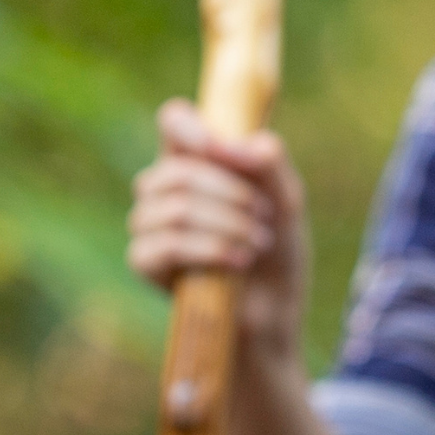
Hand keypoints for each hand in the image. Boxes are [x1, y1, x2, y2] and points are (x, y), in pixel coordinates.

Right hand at [126, 100, 311, 362]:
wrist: (275, 312)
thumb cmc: (277, 251)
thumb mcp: (287, 201)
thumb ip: (268, 163)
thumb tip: (230, 144)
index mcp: (198, 161)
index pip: (173, 122)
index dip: (185, 125)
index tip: (211, 143)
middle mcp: (167, 188)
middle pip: (175, 170)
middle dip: (229, 193)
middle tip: (265, 217)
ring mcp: (151, 225)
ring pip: (171, 207)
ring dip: (225, 224)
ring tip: (257, 243)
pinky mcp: (147, 263)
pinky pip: (163, 245)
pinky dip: (208, 250)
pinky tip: (238, 262)